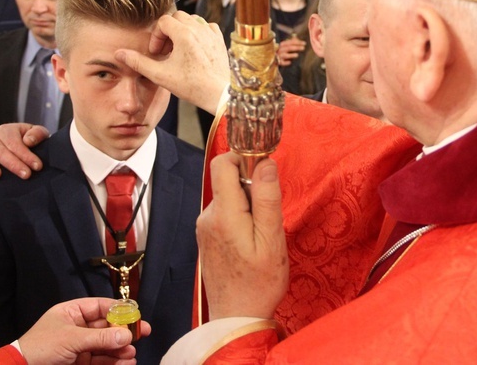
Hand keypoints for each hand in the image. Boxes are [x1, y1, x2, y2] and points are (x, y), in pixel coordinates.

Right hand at [0, 123, 48, 179]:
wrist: (27, 142)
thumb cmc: (33, 138)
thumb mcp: (39, 132)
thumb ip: (37, 134)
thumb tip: (28, 141)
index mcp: (6, 130)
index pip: (15, 144)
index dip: (26, 155)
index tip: (37, 166)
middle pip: (1, 152)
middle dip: (14, 164)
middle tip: (27, 175)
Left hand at [18, 297, 151, 364]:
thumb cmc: (40, 348)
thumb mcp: (72, 339)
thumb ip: (101, 338)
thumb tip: (127, 335)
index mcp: (71, 313)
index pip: (100, 307)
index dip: (119, 310)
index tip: (135, 315)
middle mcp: (77, 328)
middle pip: (106, 327)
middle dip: (123, 332)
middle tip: (142, 333)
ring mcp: (79, 346)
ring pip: (106, 345)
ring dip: (120, 349)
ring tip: (131, 354)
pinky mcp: (80, 363)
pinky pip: (100, 360)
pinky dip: (113, 362)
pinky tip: (124, 363)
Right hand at [115, 11, 228, 114]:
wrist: (219, 94)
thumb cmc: (191, 86)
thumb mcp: (160, 75)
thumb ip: (139, 62)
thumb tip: (119, 53)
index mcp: (184, 34)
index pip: (163, 21)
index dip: (156, 36)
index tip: (157, 53)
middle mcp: (199, 29)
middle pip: (178, 17)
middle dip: (168, 31)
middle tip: (166, 50)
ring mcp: (212, 33)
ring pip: (193, 20)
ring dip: (182, 30)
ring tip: (179, 50)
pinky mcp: (220, 40)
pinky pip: (207, 27)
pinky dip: (198, 33)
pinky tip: (194, 49)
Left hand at [197, 153, 287, 319]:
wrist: (237, 318)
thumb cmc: (260, 282)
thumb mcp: (272, 238)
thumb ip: (267, 197)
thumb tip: (266, 162)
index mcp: (224, 214)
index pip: (223, 163)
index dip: (244, 158)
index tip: (265, 172)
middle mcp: (208, 216)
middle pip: (228, 180)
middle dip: (251, 188)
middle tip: (268, 216)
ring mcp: (204, 228)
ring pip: (228, 198)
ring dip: (247, 206)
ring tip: (261, 235)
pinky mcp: (206, 237)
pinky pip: (225, 213)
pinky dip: (240, 219)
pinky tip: (250, 243)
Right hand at [276, 38, 305, 66]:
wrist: (273, 57)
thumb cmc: (282, 50)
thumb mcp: (286, 45)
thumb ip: (291, 41)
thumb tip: (296, 35)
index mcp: (282, 44)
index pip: (290, 42)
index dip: (298, 42)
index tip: (304, 43)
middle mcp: (280, 49)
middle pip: (289, 48)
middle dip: (296, 47)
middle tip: (303, 48)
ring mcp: (279, 56)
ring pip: (285, 55)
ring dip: (291, 55)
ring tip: (297, 55)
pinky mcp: (278, 62)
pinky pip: (282, 62)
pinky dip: (285, 62)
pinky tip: (290, 62)